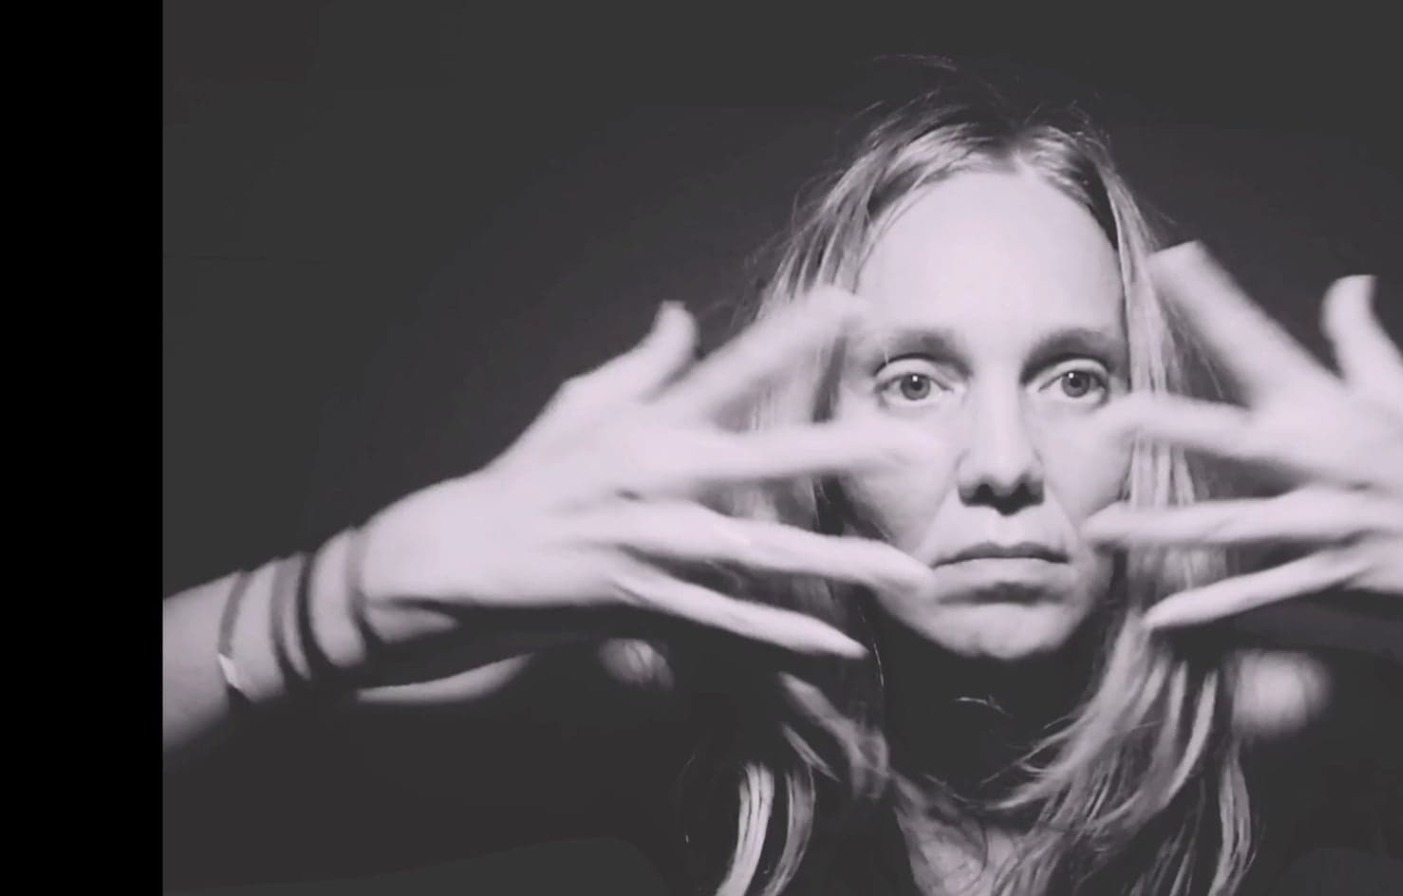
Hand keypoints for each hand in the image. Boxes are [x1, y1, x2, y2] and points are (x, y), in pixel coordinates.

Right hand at [350, 289, 933, 682]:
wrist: (456, 562)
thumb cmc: (527, 480)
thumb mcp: (581, 408)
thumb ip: (644, 366)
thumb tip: (681, 314)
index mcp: (650, 427)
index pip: (734, 370)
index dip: (792, 335)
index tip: (851, 304)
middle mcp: (661, 481)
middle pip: (769, 460)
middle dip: (844, 452)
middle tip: (914, 442)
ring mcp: (658, 547)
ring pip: (769, 556)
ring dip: (844, 565)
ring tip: (913, 571)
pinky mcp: (648, 604)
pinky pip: (732, 627)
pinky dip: (785, 640)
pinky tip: (842, 648)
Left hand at [1086, 244, 1402, 630]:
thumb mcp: (1401, 394)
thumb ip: (1360, 339)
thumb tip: (1351, 283)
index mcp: (1329, 409)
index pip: (1261, 345)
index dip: (1218, 303)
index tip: (1177, 261)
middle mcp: (1322, 462)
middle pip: (1237, 440)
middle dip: (1179, 428)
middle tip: (1118, 416)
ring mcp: (1326, 524)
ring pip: (1233, 524)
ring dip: (1168, 529)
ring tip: (1102, 526)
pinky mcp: (1333, 578)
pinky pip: (1262, 594)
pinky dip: (1214, 608)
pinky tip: (1162, 618)